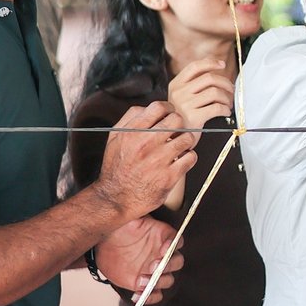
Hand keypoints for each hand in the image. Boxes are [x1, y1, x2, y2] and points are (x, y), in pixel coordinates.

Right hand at [94, 102, 196, 219]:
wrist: (115, 197)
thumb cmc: (116, 168)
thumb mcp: (114, 138)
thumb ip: (129, 119)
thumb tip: (147, 108)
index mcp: (132, 132)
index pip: (159, 107)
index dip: (168, 108)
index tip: (169, 114)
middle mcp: (145, 144)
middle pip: (176, 120)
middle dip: (178, 124)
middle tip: (175, 131)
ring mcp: (158, 160)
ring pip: (187, 138)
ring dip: (185, 141)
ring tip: (178, 146)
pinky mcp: (169, 176)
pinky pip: (191, 157)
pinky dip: (189, 157)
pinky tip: (180, 160)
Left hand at [94, 215, 183, 302]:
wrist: (104, 245)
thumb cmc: (119, 229)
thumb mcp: (128, 219)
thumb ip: (138, 217)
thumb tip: (141, 206)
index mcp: (162, 237)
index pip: (177, 241)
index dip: (174, 246)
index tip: (164, 248)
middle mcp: (162, 255)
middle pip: (177, 263)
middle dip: (167, 266)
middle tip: (152, 266)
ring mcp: (154, 271)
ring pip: (167, 280)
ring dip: (157, 282)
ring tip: (140, 280)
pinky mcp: (144, 284)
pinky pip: (155, 294)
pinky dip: (149, 297)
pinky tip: (137, 294)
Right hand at [167, 59, 234, 129]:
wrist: (174, 137)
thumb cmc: (182, 117)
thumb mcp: (181, 97)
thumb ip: (193, 84)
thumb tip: (215, 68)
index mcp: (175, 84)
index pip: (194, 67)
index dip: (210, 63)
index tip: (222, 65)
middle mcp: (179, 92)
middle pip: (209, 78)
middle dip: (225, 83)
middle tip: (231, 90)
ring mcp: (185, 105)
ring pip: (215, 92)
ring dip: (227, 97)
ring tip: (228, 103)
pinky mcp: (194, 117)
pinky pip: (217, 108)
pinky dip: (225, 109)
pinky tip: (225, 112)